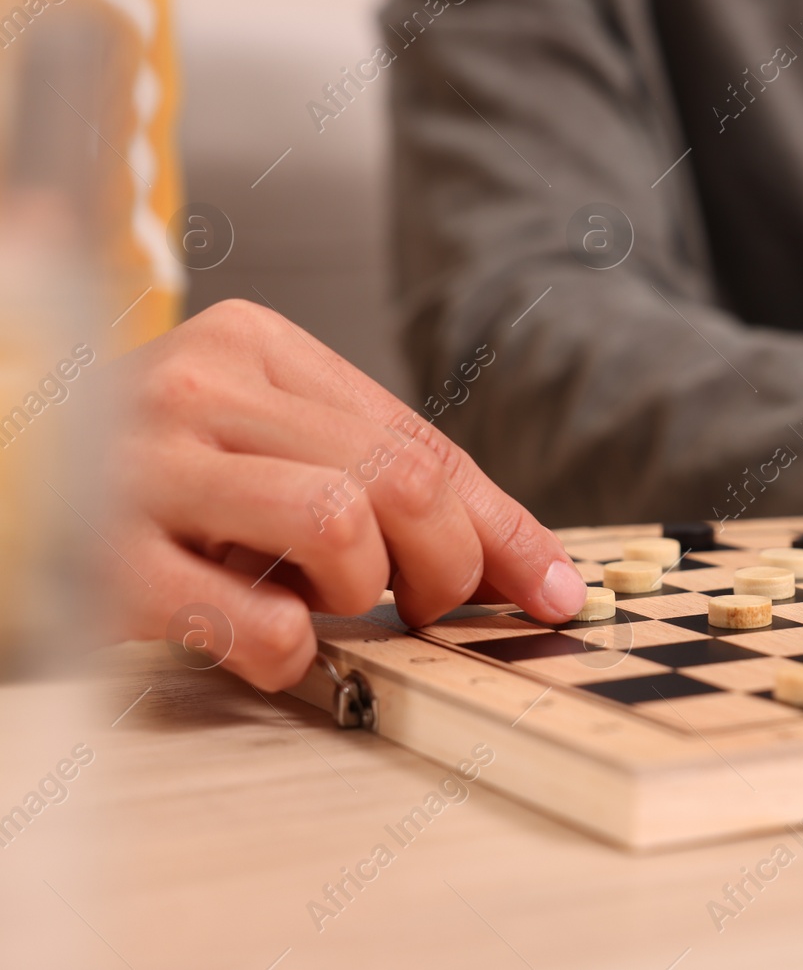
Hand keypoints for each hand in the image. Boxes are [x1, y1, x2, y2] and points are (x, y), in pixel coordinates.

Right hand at [101, 300, 587, 689]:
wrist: (5, 471)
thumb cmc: (149, 476)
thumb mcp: (261, 445)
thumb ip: (368, 475)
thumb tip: (517, 559)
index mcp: (253, 345)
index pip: (418, 439)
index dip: (503, 525)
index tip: (557, 589)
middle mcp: (199, 385)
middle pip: (399, 479)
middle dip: (451, 564)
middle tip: (431, 606)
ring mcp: (144, 465)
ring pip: (342, 524)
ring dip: (361, 593)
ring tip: (323, 603)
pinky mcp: (104, 555)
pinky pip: (253, 616)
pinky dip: (284, 648)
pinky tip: (258, 637)